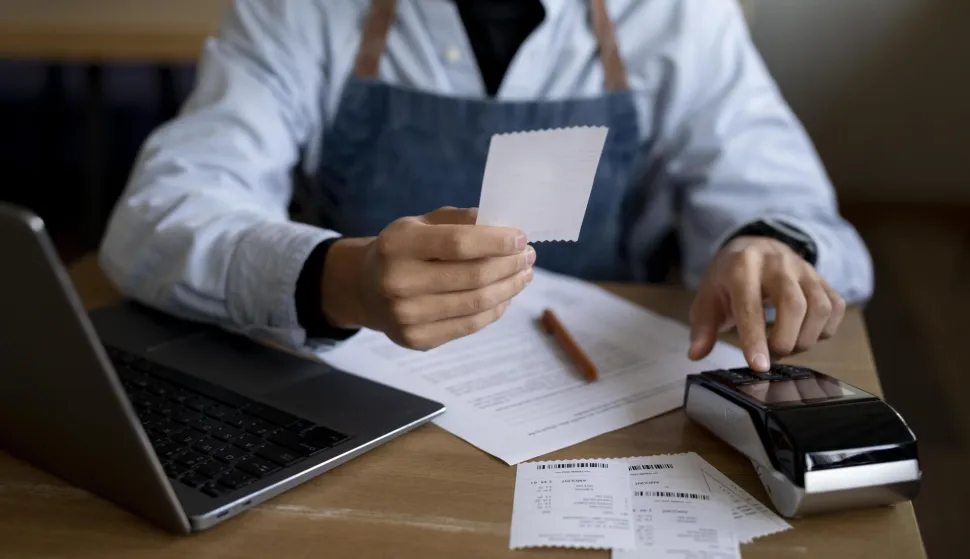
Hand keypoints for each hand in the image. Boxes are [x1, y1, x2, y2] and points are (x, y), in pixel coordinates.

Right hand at [321, 207, 533, 349]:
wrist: (365, 289)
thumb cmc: (402, 250)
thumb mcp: (420, 224)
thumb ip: (459, 221)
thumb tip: (504, 225)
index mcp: (398, 245)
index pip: (458, 244)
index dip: (496, 241)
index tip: (521, 237)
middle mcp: (398, 282)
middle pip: (472, 276)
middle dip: (509, 264)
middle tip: (528, 256)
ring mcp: (407, 315)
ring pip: (476, 303)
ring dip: (509, 288)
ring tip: (524, 275)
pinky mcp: (417, 339)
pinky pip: (470, 325)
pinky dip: (495, 310)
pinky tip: (505, 296)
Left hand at [687, 236, 845, 371]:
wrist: (754, 247)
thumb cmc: (728, 279)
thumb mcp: (707, 299)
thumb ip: (702, 328)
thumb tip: (696, 354)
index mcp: (742, 266)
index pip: (751, 305)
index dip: (755, 338)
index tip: (759, 366)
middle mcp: (777, 263)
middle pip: (794, 304)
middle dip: (785, 340)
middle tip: (772, 356)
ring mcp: (804, 269)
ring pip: (820, 307)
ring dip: (806, 338)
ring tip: (786, 346)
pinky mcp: (822, 278)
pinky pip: (836, 307)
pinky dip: (825, 330)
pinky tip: (804, 334)